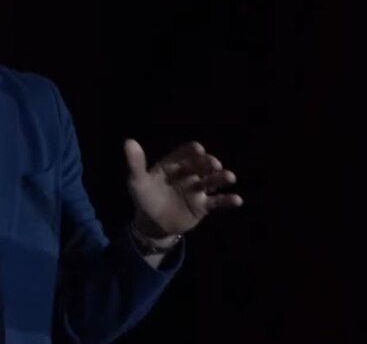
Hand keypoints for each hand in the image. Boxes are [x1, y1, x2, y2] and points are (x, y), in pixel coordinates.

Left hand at [124, 139, 243, 238]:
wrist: (152, 225)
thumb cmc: (145, 198)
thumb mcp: (138, 181)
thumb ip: (136, 163)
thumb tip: (129, 141)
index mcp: (174, 164)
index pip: (185, 153)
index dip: (192, 150)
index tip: (198, 149)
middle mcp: (189, 174)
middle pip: (202, 164)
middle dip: (209, 162)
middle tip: (213, 164)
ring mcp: (198, 189)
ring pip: (213, 181)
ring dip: (222, 178)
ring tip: (230, 177)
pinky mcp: (203, 206)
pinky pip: (218, 202)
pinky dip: (228, 200)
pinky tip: (237, 200)